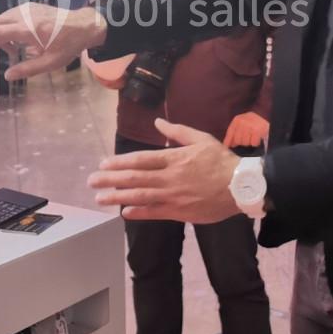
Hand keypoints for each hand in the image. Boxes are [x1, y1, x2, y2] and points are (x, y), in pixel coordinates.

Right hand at [0, 6, 106, 79]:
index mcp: (27, 30)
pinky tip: (15, 44)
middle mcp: (23, 16)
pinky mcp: (29, 8)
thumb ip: (28, 69)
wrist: (85, 24)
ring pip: (0, 21)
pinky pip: (10, 19)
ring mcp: (25, 10)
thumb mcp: (51, 63)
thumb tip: (7, 75)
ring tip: (9, 52)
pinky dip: (5, 30)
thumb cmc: (69, 46)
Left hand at [88, 118, 240, 222]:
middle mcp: (170, 177)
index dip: (119, 162)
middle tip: (92, 181)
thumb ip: (177, 131)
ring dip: (118, 197)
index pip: (140, 160)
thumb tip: (158, 121)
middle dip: (110, 180)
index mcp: (174, 158)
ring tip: (100, 198)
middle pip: (135, 178)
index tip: (103, 164)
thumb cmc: (220, 160)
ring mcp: (173, 196)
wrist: (240, 186)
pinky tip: (124, 212)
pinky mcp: (179, 212)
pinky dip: (138, 212)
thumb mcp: (201, 139)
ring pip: (140, 196)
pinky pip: (154, 213)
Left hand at [223, 111, 268, 148]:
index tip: (226, 147)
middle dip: (242, 142)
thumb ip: (236, 132)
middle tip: (248, 139)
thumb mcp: (244, 123)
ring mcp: (250, 126)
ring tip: (253, 137)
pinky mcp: (257, 131)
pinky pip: (253, 143)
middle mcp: (242, 122)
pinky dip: (256, 143)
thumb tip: (228, 144)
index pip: (230, 132)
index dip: (228, 140)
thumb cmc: (255, 122)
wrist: (270, 117)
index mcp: (238, 119)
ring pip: (245, 143)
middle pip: (237, 140)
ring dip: (249, 142)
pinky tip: (258, 138)